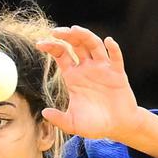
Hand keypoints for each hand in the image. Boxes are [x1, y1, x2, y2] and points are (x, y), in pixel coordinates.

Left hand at [35, 26, 139, 140]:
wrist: (117, 127)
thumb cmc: (95, 124)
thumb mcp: (73, 123)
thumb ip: (59, 119)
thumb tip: (44, 113)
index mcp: (73, 77)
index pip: (61, 54)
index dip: (51, 47)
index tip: (39, 43)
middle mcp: (87, 68)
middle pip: (76, 44)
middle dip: (67, 35)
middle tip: (55, 31)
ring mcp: (103, 69)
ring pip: (94, 45)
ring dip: (85, 36)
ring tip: (75, 29)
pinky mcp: (118, 74)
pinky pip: (116, 58)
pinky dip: (113, 49)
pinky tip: (109, 42)